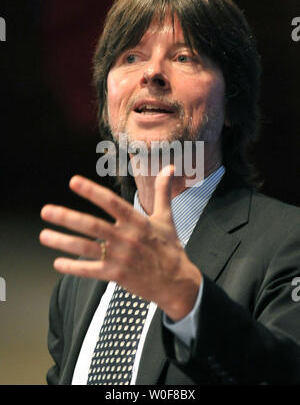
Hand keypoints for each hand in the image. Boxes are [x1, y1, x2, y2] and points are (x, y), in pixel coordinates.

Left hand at [40, 166, 201, 320]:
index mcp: (137, 222)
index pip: (111, 202)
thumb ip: (163, 192)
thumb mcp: (166, 218)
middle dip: (67, 217)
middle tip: (46, 211)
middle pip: (92, 225)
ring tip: (44, 235)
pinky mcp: (117, 275)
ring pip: (87, 248)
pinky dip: (73, 268)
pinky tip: (58, 263)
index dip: (91, 191)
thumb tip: (169, 167)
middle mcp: (127, 238)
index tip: (73, 182)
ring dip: (63, 241)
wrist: (177, 282)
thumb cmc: (170, 248)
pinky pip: (91, 271)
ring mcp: (121, 258)